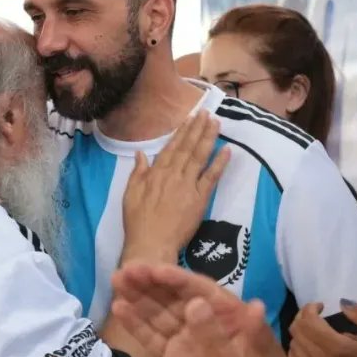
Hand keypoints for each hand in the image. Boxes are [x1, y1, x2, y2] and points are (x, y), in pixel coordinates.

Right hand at [110, 262, 296, 356]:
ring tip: (116, 280)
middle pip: (174, 297)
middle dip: (149, 282)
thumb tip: (255, 305)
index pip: (200, 291)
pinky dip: (136, 323)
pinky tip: (119, 308)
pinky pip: (153, 337)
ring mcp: (187, 339)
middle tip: (124, 271)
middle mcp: (205, 321)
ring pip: (159, 313)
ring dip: (138, 296)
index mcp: (228, 316)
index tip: (155, 270)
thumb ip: (258, 337)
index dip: (177, 279)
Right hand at [120, 111, 228, 263]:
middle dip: (198, 128)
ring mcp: (188, 185)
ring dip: (208, 138)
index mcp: (156, 172)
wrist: (151, 243)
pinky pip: (211, 177)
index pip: (172, 146)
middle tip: (207, 112)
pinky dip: (219, 163)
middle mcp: (173, 174)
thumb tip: (141, 154)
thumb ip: (137, 172)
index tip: (191, 117)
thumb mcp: (130, 193)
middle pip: (188, 147)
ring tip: (216, 123)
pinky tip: (227, 150)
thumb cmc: (137, 221)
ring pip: (200, 156)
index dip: (183, 131)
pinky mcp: (199, 199)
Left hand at [288, 302, 356, 356]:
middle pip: (296, 332)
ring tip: (314, 332)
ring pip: (293, 347)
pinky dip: (297, 352)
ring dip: (300, 335)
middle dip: (303, 319)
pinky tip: (309, 350)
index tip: (321, 306)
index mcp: (338, 350)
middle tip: (316, 316)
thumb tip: (341, 303)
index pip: (307, 321)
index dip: (309, 308)